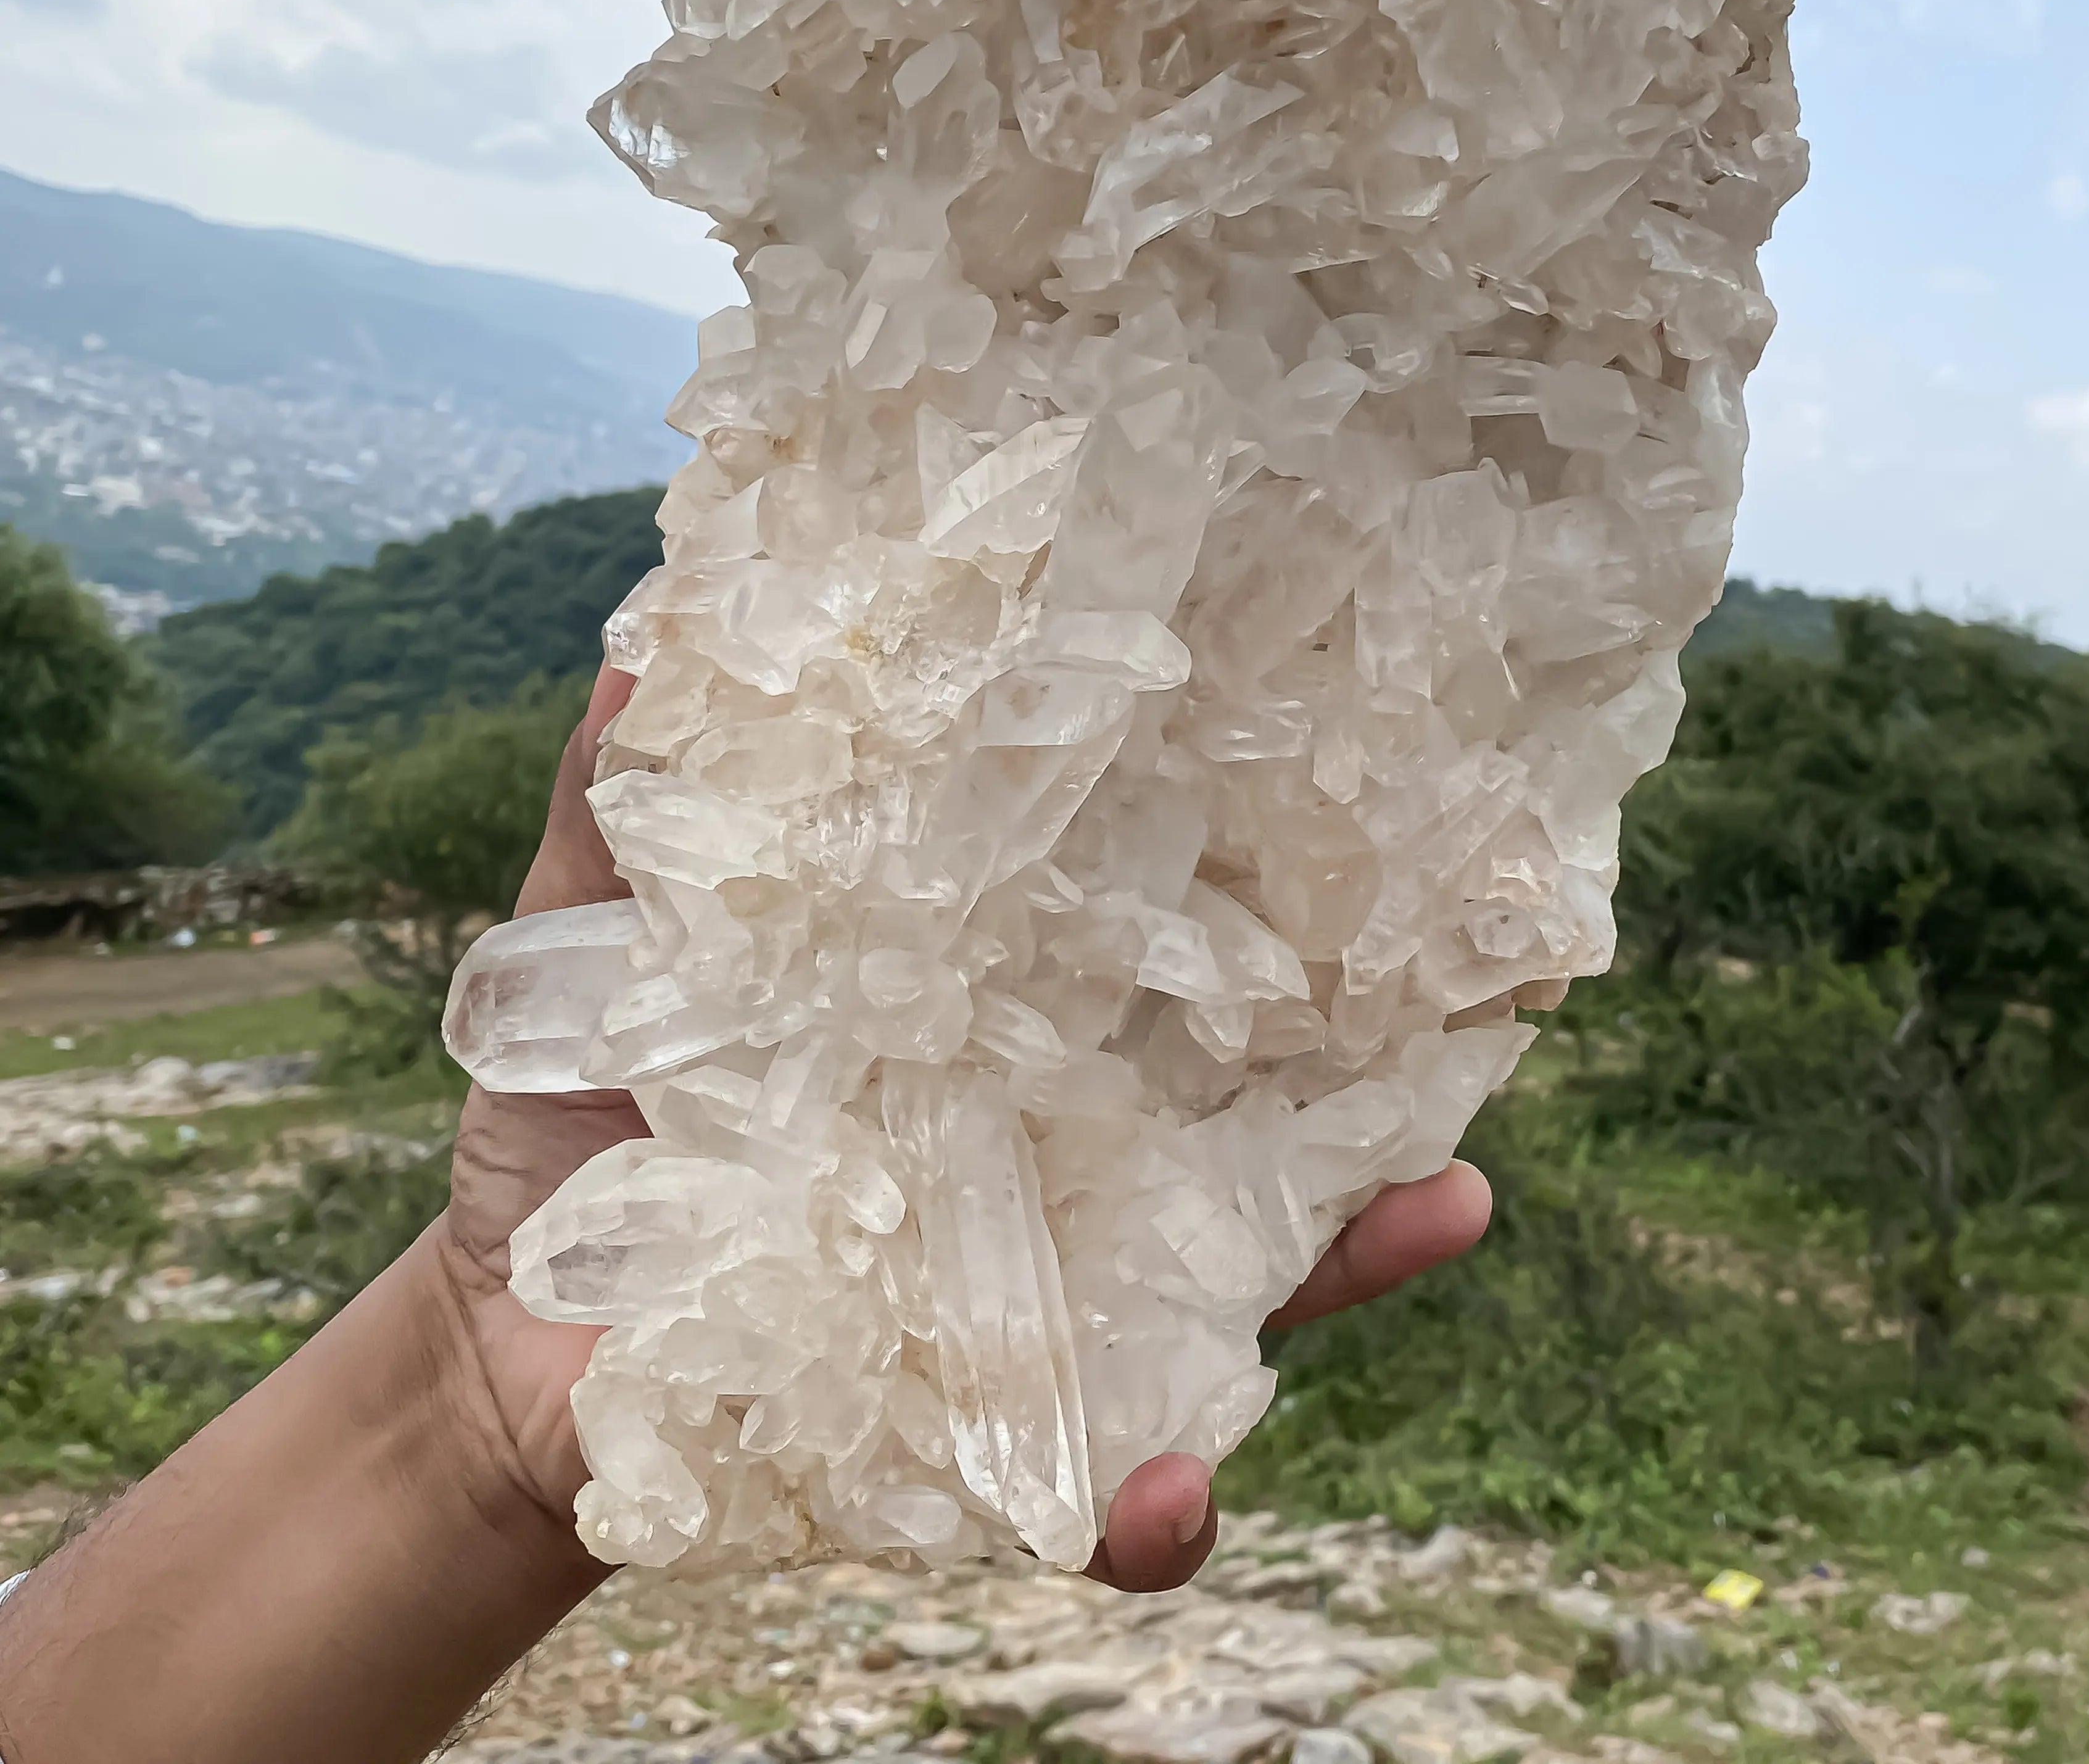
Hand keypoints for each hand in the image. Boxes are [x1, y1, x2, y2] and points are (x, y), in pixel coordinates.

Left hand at [430, 664, 1494, 1592]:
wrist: (505, 1349)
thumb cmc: (578, 1118)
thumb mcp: (596, 955)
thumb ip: (628, 826)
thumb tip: (644, 651)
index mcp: (993, 1015)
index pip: (1154, 940)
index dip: (1271, 886)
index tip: (1390, 808)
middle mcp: (1057, 1143)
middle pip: (1252, 1094)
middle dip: (1385, 1040)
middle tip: (1513, 976)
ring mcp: (1045, 1292)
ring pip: (1240, 1275)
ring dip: (1352, 1252)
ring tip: (1451, 1207)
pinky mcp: (988, 1435)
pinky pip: (1095, 1488)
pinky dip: (1146, 1507)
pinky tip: (1170, 1500)